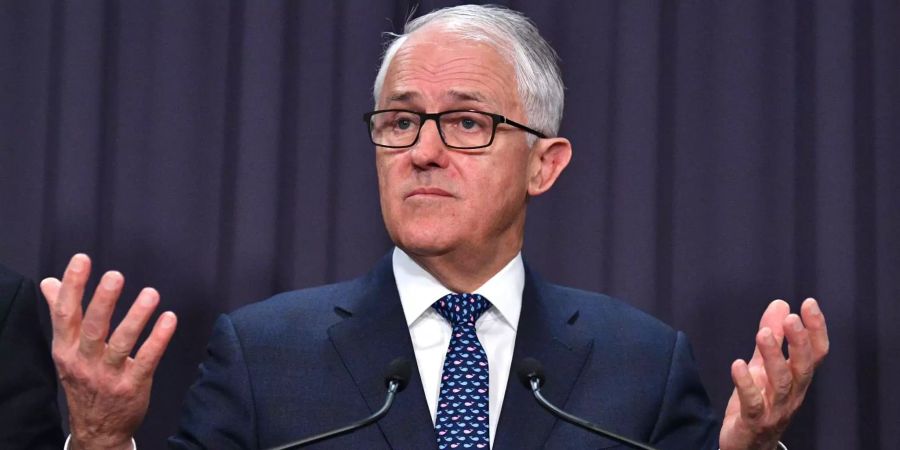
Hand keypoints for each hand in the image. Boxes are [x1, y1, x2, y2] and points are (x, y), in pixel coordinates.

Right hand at [41, 254, 176, 449]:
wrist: (97, 429)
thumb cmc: (83, 379)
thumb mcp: (66, 350)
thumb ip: (60, 313)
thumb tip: (49, 282)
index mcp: (65, 348)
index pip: (65, 314)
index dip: (72, 286)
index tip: (81, 259)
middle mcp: (84, 361)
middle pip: (93, 328)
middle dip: (102, 301)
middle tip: (115, 276)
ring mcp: (109, 375)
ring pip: (122, 344)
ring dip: (137, 317)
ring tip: (151, 294)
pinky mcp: (133, 386)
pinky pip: (147, 360)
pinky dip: (159, 339)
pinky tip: (169, 319)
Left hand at [719, 298, 828, 449]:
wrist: (746, 445)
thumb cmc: (759, 403)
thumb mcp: (764, 366)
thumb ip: (772, 337)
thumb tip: (781, 304)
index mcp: (797, 379)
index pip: (816, 353)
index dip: (816, 330)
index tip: (809, 303)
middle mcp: (792, 394)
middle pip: (802, 367)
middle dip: (799, 342)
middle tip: (791, 319)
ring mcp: (775, 408)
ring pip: (781, 382)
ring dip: (773, 357)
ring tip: (763, 333)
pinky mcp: (754, 421)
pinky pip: (753, 402)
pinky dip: (746, 384)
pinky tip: (737, 365)